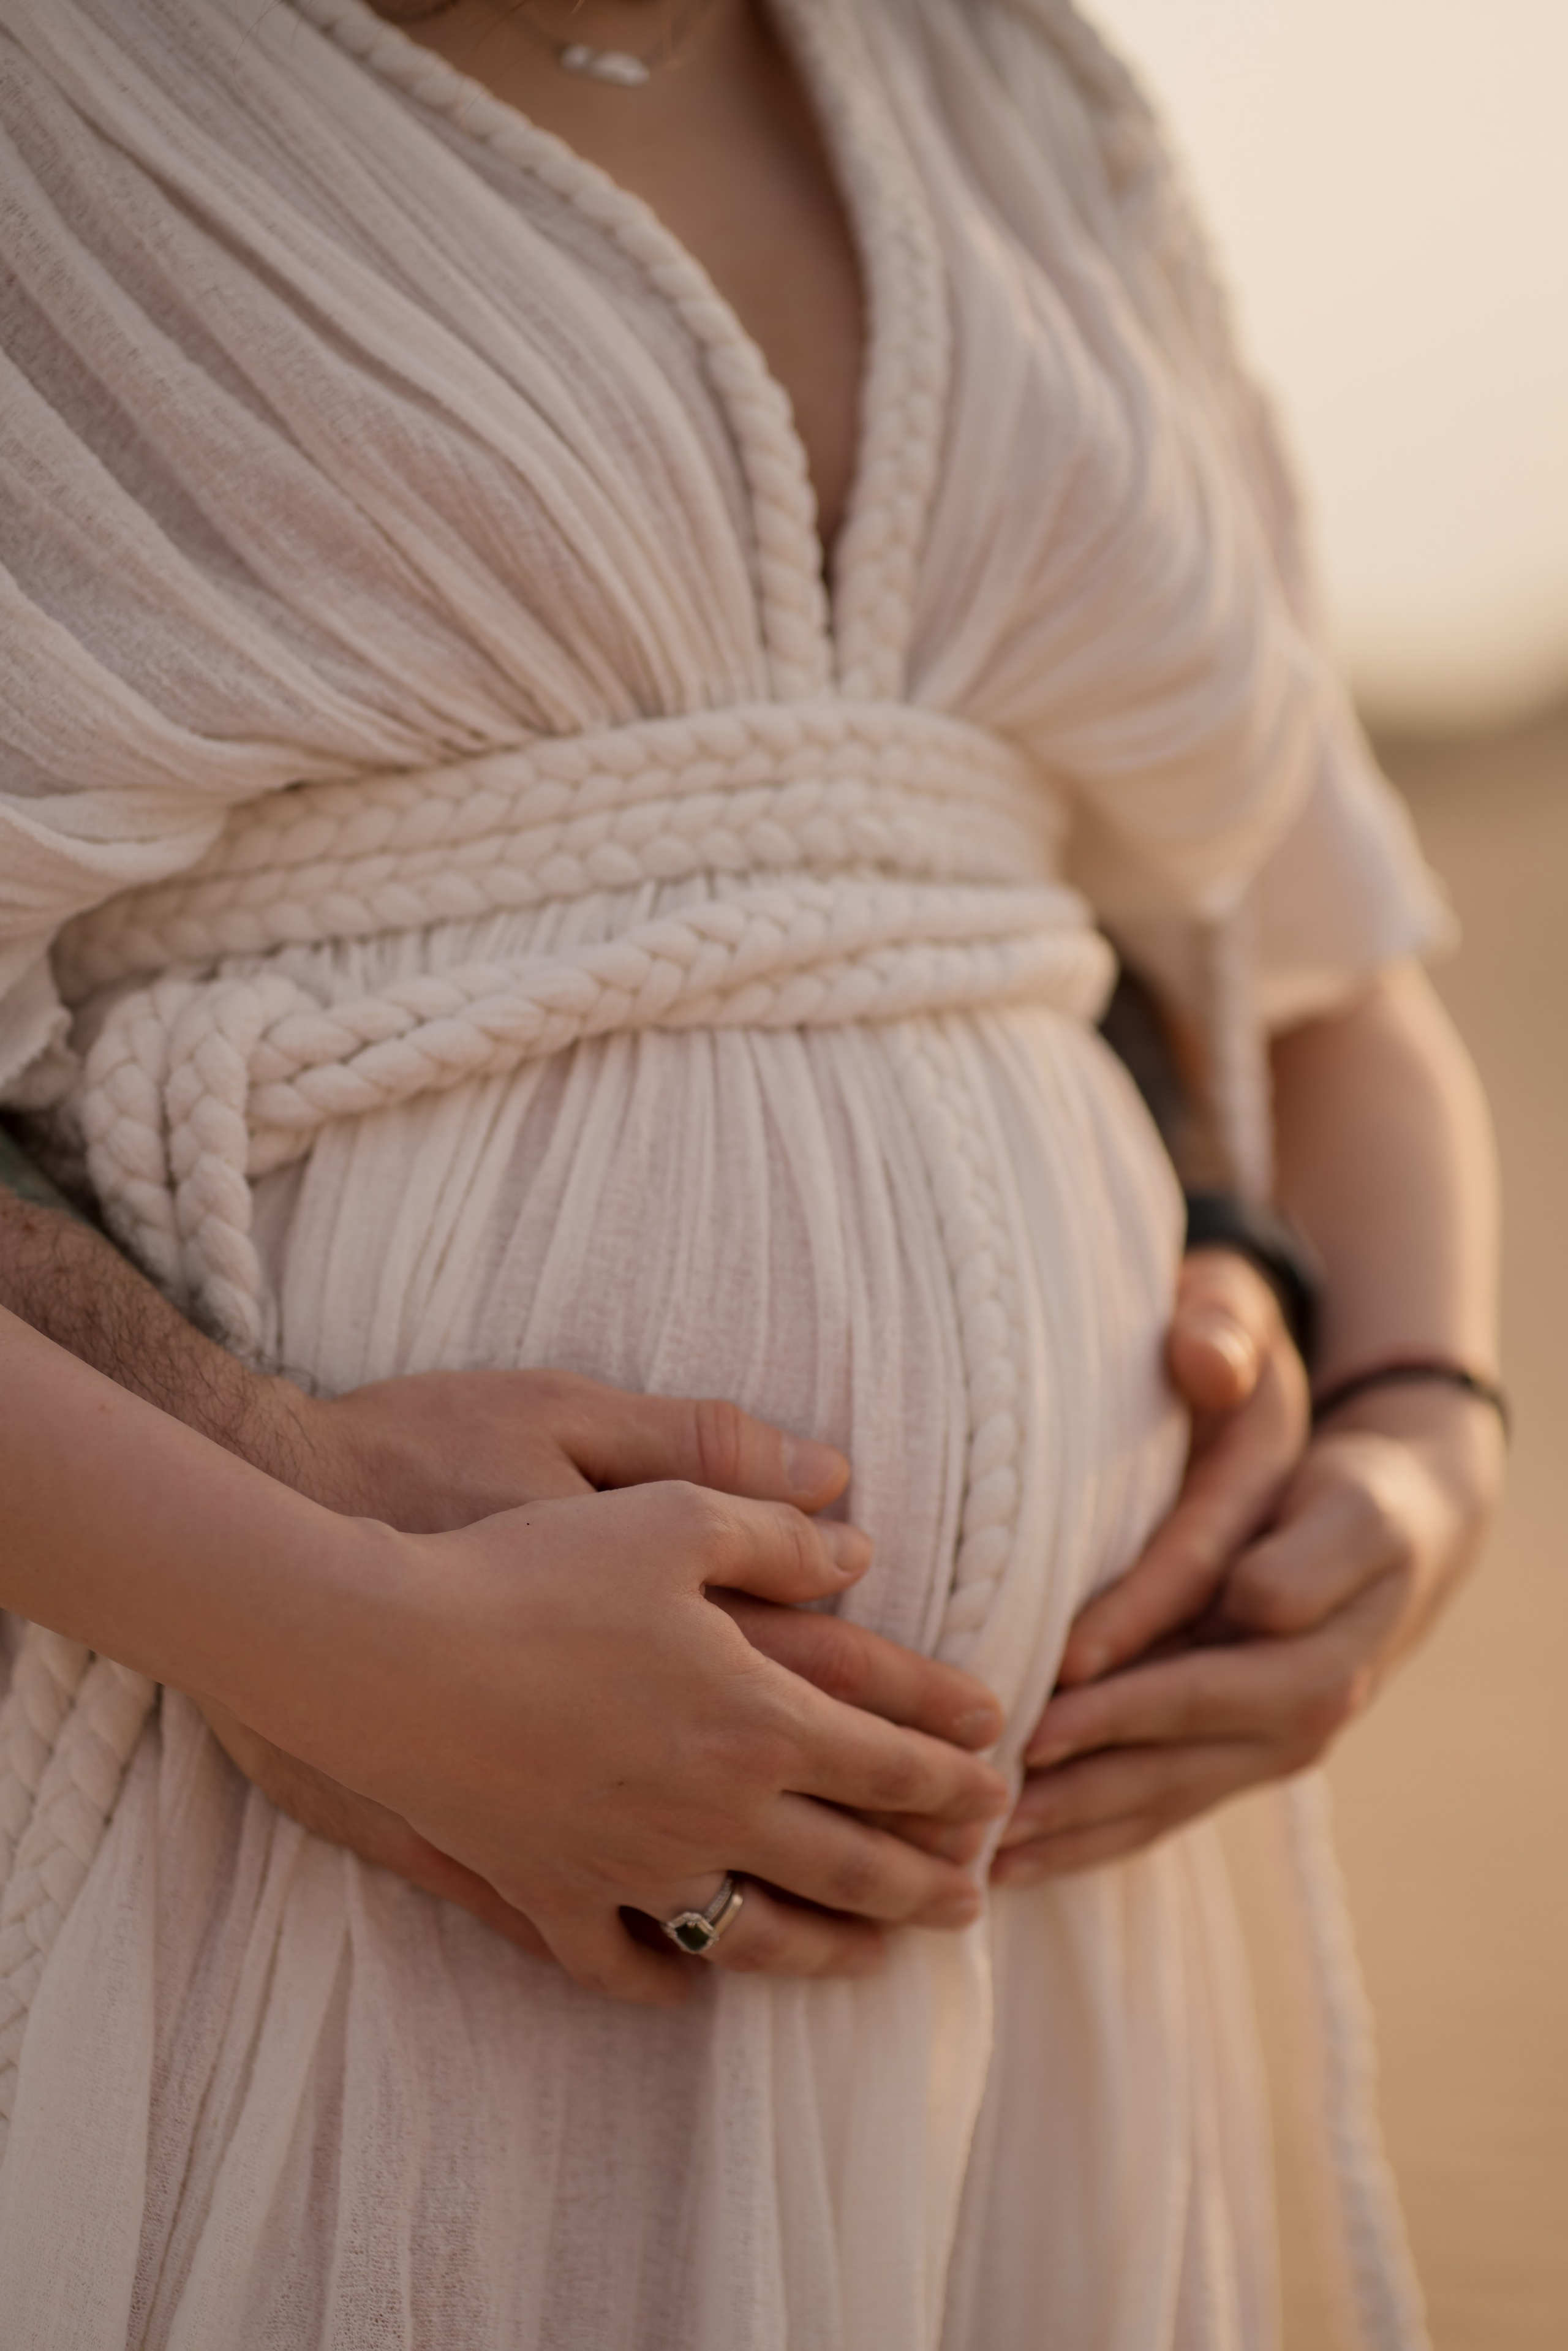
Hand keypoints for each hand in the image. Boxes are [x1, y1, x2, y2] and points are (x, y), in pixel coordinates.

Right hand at [228, 1477, 1008, 2004]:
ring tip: (878, 1954)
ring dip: (833, 1945)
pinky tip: (691, 1982)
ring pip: (757, 1932)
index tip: (1002, 1776)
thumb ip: (771, 1524)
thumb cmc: (522, 1558)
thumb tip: (858, 1540)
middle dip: (927, 1875)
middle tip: (981, 1889)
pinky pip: (618, 1962)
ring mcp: (627, 1863)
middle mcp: (707, 1805)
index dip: (954, 1767)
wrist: (376, 1644)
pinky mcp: (546, 1890)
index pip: (887, 1752)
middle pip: (849, 1859)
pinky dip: (663, 1977)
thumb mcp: (664, 1508)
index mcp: (751, 1708)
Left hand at [996, 1270, 1501, 1881]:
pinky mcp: (1235, 1760)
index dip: (1114, 1714)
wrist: (1402, 1538)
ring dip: (1070, 1836)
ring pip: (1154, 1807)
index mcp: (1319, 1675)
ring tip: (983, 1859)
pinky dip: (1092, 1837)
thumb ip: (1308, 1560)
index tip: (1034, 1731)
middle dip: (1070, 1798)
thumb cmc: (1365, 1508)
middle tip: (978, 1817)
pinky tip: (1026, 1859)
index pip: (1196, 1698)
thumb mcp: (1355, 1513)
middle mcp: (1294, 1735)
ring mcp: (1264, 1757)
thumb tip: (1249, 1602)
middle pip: (1165, 1774)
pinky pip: (1160, 1810)